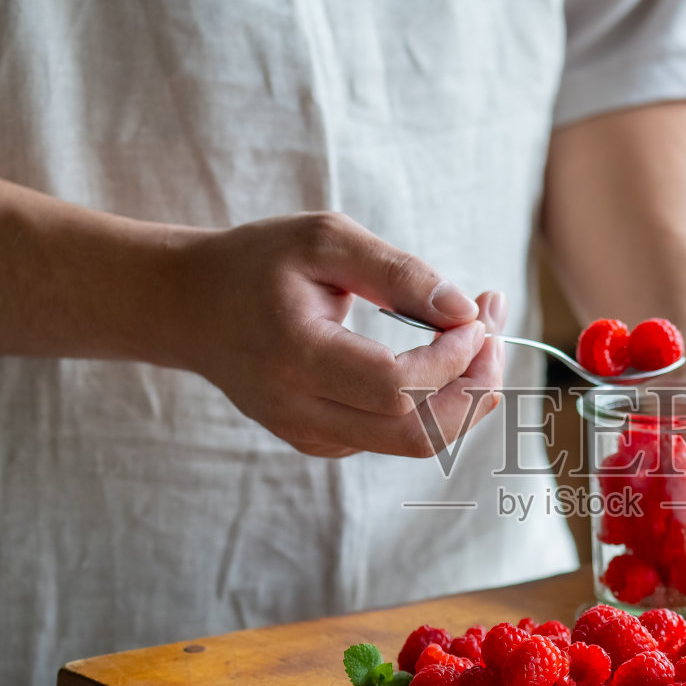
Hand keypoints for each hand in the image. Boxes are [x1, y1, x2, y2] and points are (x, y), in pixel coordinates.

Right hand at [165, 212, 506, 457]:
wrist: (189, 307)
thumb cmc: (258, 263)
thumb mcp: (324, 240)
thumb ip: (397, 272)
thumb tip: (466, 311)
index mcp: (295, 357)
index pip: (396, 386)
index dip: (452, 359)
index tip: (477, 314)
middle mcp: (299, 411)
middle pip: (415, 433)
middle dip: (474, 389)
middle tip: (495, 334)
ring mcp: (309, 434)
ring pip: (413, 445)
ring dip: (465, 399)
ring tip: (483, 341)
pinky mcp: (320, 441)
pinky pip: (395, 438)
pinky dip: (436, 404)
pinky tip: (448, 360)